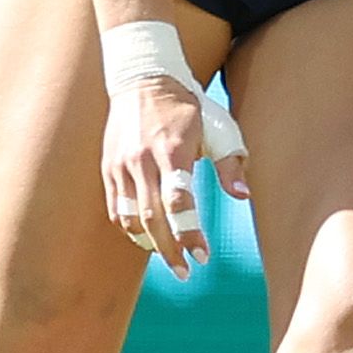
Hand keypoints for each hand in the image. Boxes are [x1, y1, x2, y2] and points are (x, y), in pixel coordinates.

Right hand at [101, 74, 243, 276]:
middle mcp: (142, 160)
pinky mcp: (109, 168)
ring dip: (149, 243)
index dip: (189, 234)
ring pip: (130, 218)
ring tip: (169, 257)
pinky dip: (131, 228)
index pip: (179, 203)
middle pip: (152, 218)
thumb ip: (230, 164)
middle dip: (170, 250)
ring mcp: (121, 165)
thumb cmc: (189, 108)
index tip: (203, 256)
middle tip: (186, 272)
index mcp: (173, 151)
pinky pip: (117, 208)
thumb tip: (243, 196)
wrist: (144, 80)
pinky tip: (148, 238)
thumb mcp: (219, 128)